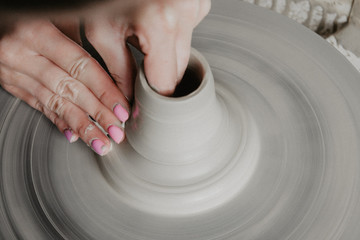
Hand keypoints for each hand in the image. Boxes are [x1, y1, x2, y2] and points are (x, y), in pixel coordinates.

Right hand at [0, 19, 129, 154]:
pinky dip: (57, 121)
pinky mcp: (10, 82)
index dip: (104, 90)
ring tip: (100, 142)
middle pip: (70, 89)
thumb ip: (75, 37)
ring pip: (54, 103)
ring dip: (81, 125)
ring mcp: (13, 71)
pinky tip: (74, 135)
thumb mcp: (52, 15)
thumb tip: (109, 67)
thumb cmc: (23, 14)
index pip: (81, 67)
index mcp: (37, 33)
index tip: (122, 108)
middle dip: (97, 114)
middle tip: (116, 132)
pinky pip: (37, 105)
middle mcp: (22, 54)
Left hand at [84, 0, 210, 95]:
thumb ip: (118, 71)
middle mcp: (185, 14)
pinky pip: (189, 33)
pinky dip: (172, 36)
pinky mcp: (198, 4)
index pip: (166, 83)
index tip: (145, 104)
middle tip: (138, 66)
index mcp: (160, 24)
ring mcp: (195, 7)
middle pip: (178, 70)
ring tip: (144, 37)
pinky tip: (157, 23)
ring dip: (166, 54)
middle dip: (159, 75)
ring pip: (185, 52)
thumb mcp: (103, 31)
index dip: (155, 97)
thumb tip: (127, 100)